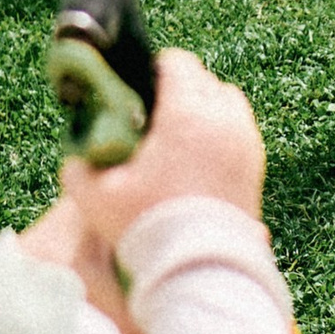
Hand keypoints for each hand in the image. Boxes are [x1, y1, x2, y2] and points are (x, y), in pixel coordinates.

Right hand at [20, 50, 268, 333]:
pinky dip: (220, 136)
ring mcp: (247, 144)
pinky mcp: (257, 168)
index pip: (178, 63)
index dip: (153, 69)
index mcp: (189, 113)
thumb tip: (77, 157)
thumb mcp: (97, 198)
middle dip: (180, 90)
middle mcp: (226, 120)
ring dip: (204, 111)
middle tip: (152, 116)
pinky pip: (239, 133)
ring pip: (227, 104)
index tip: (136, 89)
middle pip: (206, 81)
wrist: (202, 269)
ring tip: (176, 139)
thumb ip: (80, 169)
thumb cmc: (148, 228)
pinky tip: (194, 163)